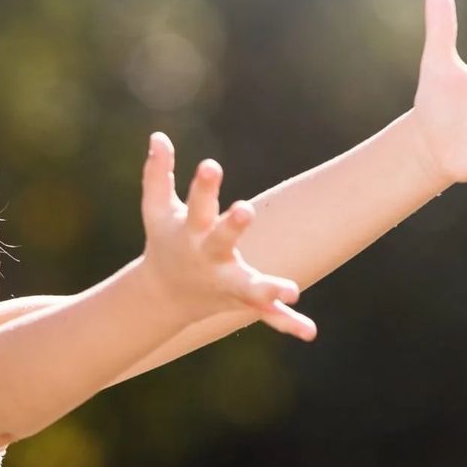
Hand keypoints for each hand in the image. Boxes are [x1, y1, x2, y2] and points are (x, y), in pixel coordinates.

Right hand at [140, 132, 316, 340]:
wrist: (164, 294)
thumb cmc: (166, 240)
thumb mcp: (157, 209)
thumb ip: (157, 173)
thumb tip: (158, 135)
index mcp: (190, 232)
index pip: (197, 204)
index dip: (203, 185)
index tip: (211, 164)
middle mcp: (208, 257)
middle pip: (220, 241)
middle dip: (231, 227)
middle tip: (245, 209)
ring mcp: (226, 281)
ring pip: (247, 286)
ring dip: (267, 288)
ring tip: (291, 290)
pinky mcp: (242, 299)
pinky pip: (267, 315)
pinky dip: (287, 323)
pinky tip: (310, 331)